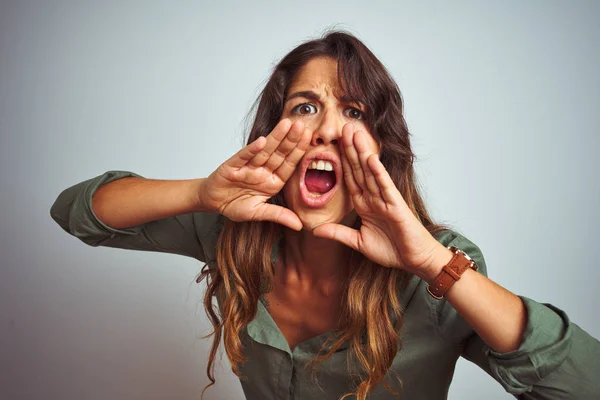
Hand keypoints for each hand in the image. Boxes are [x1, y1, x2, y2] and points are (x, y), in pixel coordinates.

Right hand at [199, 119, 310, 230]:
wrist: (212, 201)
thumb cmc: (235, 204)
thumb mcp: (258, 213)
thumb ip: (278, 215)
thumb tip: (300, 226)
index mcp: (272, 181)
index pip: (288, 165)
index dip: (298, 152)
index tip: (310, 139)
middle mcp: (262, 171)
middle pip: (279, 153)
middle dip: (291, 139)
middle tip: (302, 125)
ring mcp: (248, 167)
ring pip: (264, 150)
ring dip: (275, 137)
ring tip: (287, 124)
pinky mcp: (232, 166)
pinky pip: (243, 156)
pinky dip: (252, 150)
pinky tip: (262, 140)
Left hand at [312, 124, 444, 276]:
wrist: (414, 260)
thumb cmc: (391, 250)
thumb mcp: (358, 242)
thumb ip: (338, 234)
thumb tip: (315, 231)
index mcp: (365, 204)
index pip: (351, 178)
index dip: (342, 160)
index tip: (334, 143)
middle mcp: (374, 197)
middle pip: (359, 169)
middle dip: (351, 148)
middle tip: (344, 126)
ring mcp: (386, 199)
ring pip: (371, 172)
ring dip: (363, 153)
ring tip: (356, 133)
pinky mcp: (396, 206)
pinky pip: (385, 187)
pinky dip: (378, 173)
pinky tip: (371, 158)